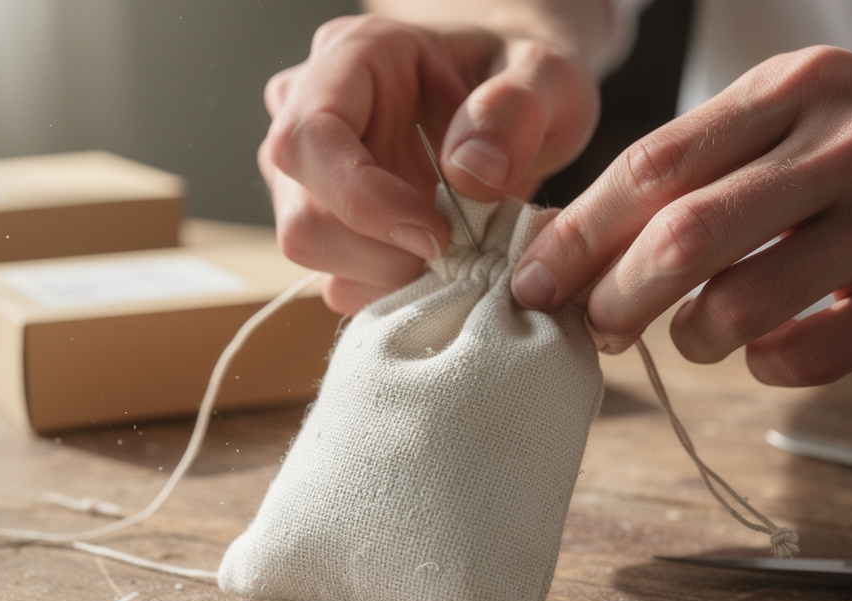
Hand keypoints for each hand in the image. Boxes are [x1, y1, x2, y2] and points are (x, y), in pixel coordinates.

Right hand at [259, 14, 598, 313]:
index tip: (436, 234)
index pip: (310, 138)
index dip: (363, 199)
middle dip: (387, 255)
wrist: (510, 106)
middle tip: (464, 251)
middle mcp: (306, 113)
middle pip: (304, 216)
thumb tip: (471, 174)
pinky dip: (396, 289)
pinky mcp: (325, 223)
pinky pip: (339, 280)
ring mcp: (307, 174)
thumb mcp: (547, 74)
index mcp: (350, 58)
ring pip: (315, 254)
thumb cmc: (517, 81)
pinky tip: (443, 262)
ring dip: (392, 276)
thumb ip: (518, 108)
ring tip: (460, 252)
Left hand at [513, 46, 851, 384]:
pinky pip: (809, 352)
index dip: (579, 233)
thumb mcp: (806, 115)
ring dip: (693, 338)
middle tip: (596, 329)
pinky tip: (773, 347)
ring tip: (696, 337)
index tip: (533, 282)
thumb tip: (589, 243)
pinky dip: (765, 363)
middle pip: (686, 233)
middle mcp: (849, 140)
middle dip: (617, 296)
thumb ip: (711, 166)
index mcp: (795, 90)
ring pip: (743, 302)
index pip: (656, 164)